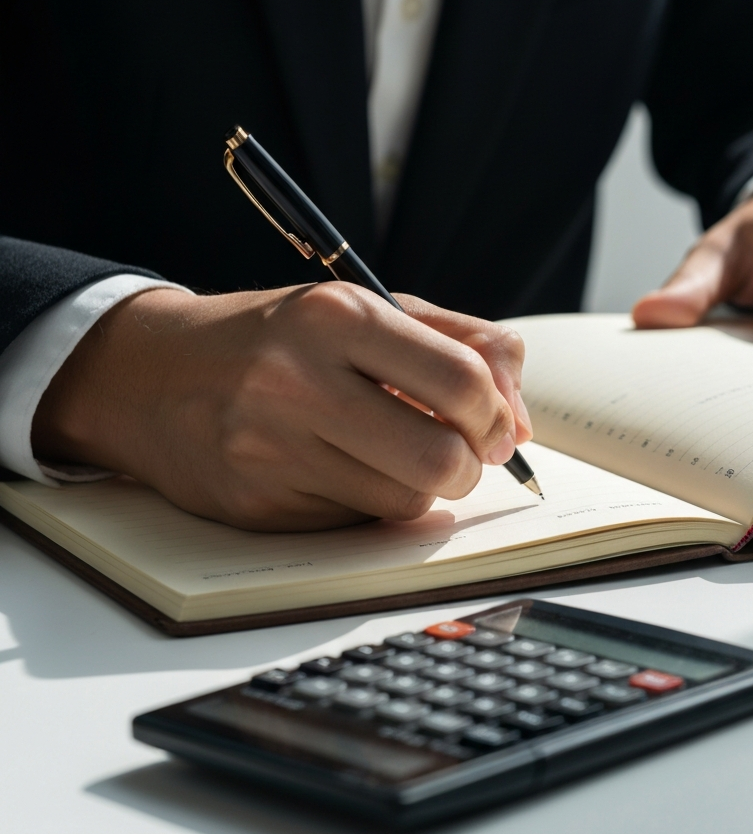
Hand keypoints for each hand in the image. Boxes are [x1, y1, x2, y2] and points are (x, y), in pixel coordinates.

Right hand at [32, 283, 531, 530]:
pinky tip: (339, 470)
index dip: (498, 416)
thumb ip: (460, 343)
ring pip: (404, 502)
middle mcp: (299, 380)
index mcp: (337, 316)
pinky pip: (355, 524)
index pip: (460, 381)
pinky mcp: (256, 504)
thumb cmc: (280, 338)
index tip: (497, 427)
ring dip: (419, 487)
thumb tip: (520, 420)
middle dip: (469, 467)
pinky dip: (368, 503)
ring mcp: (271, 449)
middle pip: (440, 458)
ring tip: (392, 454)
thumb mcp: (367, 309)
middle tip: (458, 455)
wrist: (152, 374)